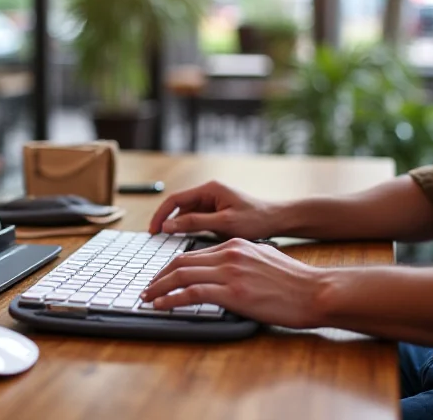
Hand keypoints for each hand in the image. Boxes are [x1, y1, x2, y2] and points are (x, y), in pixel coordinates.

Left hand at [139, 239, 325, 328]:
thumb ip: (242, 259)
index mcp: (235, 245)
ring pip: (182, 275)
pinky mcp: (233, 292)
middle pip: (181, 261)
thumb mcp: (264, 258)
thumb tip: (226, 269)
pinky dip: (172, 299)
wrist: (315, 291)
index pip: (193, 254)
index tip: (161, 278)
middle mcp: (229, 254)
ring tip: (148, 298)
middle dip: (159, 276)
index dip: (172, 267)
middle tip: (147, 289)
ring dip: (159, 288)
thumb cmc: (294, 281)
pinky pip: (192, 293)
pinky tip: (162, 306)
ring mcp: (230, 272)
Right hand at [148, 181, 276, 239]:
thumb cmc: (256, 220)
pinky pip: (197, 220)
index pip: (175, 199)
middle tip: (157, 238)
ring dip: (178, 227)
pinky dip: (190, 230)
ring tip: (169, 242)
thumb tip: (168, 226)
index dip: (161, 214)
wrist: (278, 221)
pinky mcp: (217, 213)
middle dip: (167, 221)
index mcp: (209, 189)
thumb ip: (194, 223)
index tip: (153, 230)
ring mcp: (212, 203)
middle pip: (179, 207)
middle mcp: (209, 193)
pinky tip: (187, 242)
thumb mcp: (224, 223)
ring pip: (187, 215)